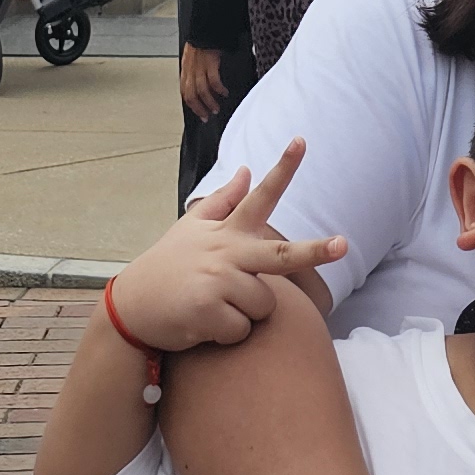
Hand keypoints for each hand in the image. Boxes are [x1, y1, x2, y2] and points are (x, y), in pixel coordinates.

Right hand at [108, 143, 344, 353]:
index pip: (260, 195)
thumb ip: (223, 201)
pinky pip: (243, 330)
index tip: (302, 141)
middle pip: (282, 253)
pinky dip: (228, 333)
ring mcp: (218, 281)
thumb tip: (247, 170)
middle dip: (315, 250)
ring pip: (264, 304)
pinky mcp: (208, 311)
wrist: (131, 309)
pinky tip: (204, 323)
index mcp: (226, 231)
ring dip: (245, 313)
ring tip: (215, 305)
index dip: (283, 168)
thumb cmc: (168, 266)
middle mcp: (226, 252)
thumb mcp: (191, 228)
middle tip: (343, 245)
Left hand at [180, 40, 230, 119]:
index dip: (191, 104)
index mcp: (185, 69)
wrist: (205, 28)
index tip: (198, 112)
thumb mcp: (192, 57)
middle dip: (199, 108)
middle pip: (191, 95)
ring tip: (216, 108)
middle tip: (206, 116)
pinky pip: (213, 81)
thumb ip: (193, 70)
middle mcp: (190, 70)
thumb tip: (198, 83)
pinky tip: (223, 92)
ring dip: (209, 102)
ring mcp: (199, 67)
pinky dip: (219, 89)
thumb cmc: (201, 42)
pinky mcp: (209, 63)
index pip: (184, 91)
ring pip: (201, 91)